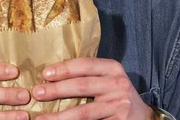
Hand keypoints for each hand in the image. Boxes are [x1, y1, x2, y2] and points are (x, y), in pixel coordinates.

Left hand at [32, 58, 153, 119]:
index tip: (45, 74)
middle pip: (82, 86)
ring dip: (60, 116)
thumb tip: (49, 75)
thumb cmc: (115, 93)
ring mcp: (119, 106)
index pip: (84, 65)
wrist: (143, 116)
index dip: (63, 69)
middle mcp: (118, 85)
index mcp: (112, 68)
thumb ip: (86, 74)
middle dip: (56, 90)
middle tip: (37, 93)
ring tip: (42, 118)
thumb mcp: (106, 78)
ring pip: (84, 112)